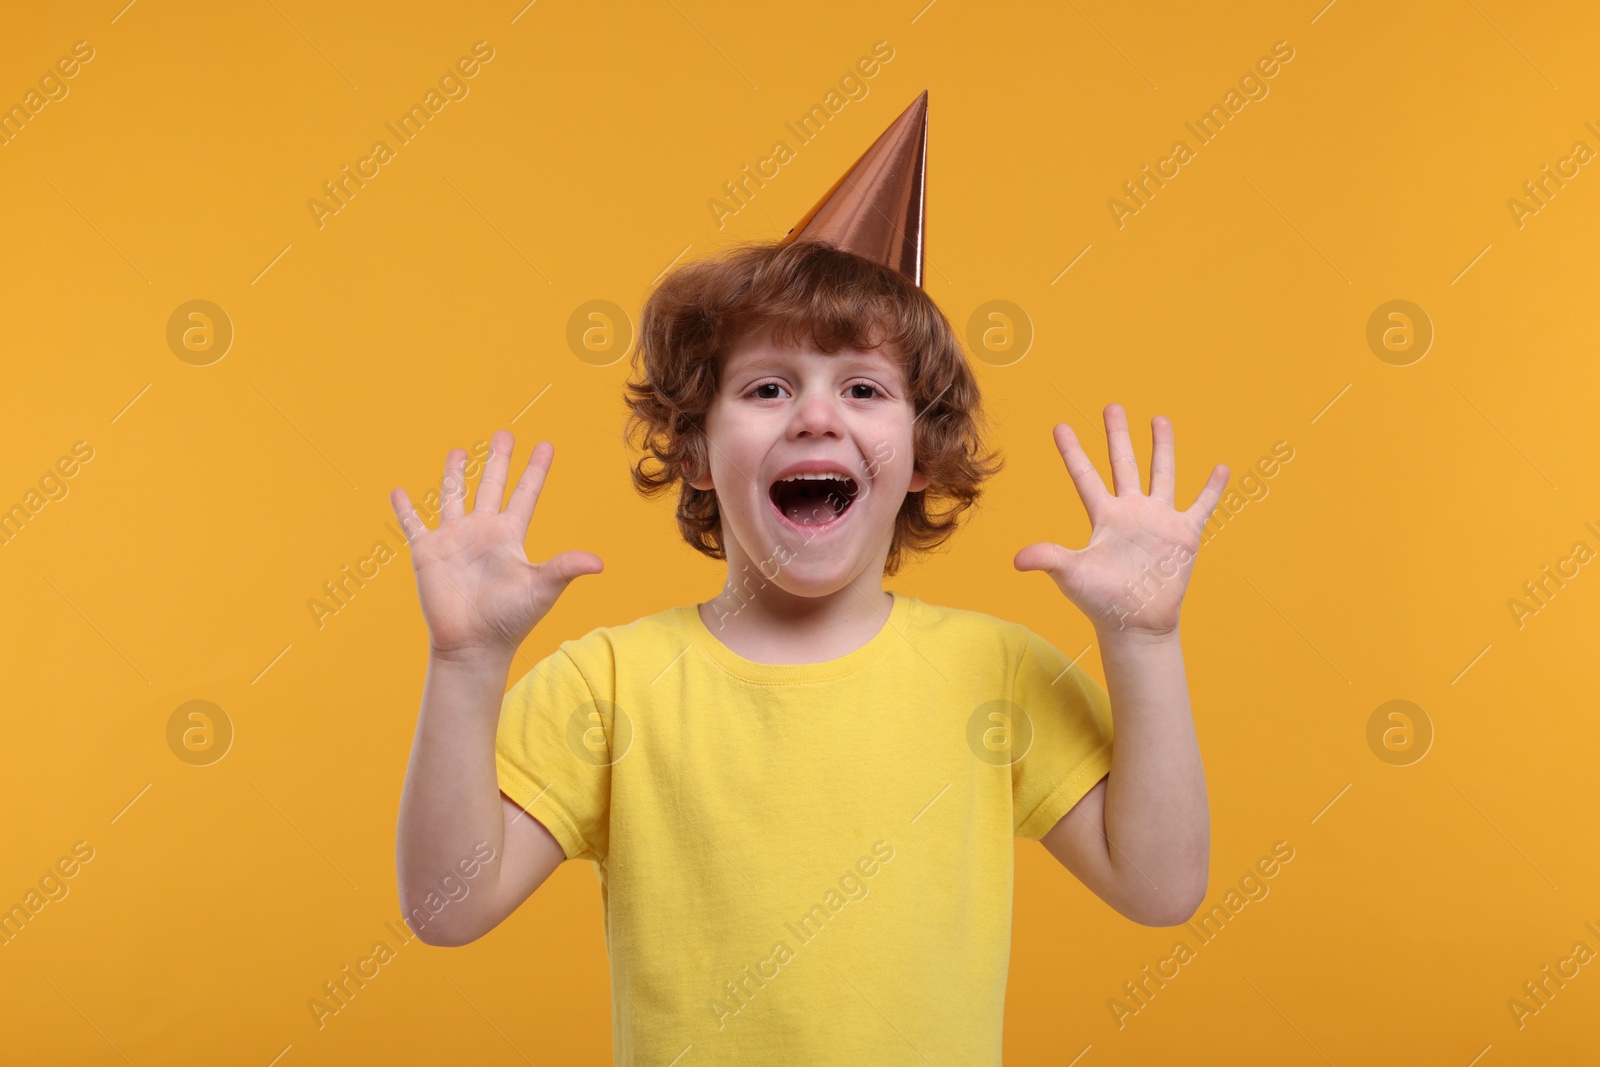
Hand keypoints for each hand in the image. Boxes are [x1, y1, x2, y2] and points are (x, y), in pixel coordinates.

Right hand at [390, 430, 602, 661]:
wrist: (472, 645)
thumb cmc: (509, 620)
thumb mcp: (540, 589)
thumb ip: (564, 568)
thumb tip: (600, 563)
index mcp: (510, 536)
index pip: (526, 493)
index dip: (535, 470)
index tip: (546, 444)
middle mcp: (483, 532)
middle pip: (491, 486)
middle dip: (498, 460)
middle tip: (504, 433)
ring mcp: (454, 540)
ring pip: (453, 496)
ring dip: (453, 473)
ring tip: (457, 450)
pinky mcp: (427, 552)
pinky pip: (413, 524)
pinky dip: (405, 508)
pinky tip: (398, 492)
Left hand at [1014, 405, 1227, 638]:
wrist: (1136, 624)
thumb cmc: (1101, 602)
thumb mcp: (1073, 576)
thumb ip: (1049, 559)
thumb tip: (1016, 560)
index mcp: (1104, 517)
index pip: (1084, 476)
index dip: (1073, 452)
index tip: (1060, 426)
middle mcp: (1131, 512)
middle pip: (1123, 464)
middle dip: (1117, 435)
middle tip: (1112, 406)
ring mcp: (1159, 520)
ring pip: (1162, 474)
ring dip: (1162, 447)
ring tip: (1160, 419)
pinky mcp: (1184, 534)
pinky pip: (1201, 505)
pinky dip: (1212, 488)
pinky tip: (1221, 468)